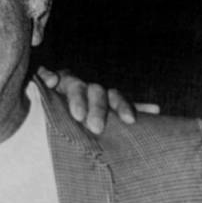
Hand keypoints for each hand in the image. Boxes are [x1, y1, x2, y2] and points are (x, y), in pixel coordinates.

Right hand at [37, 66, 158, 134]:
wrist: (52, 103)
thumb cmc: (83, 112)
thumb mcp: (104, 114)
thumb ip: (124, 111)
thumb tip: (156, 111)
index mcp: (102, 95)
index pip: (115, 98)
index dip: (123, 107)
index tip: (130, 121)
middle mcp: (86, 87)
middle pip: (96, 92)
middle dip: (98, 109)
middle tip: (97, 128)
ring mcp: (65, 82)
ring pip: (74, 84)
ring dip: (77, 98)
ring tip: (78, 115)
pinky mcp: (45, 81)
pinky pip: (45, 74)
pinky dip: (48, 75)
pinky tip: (51, 82)